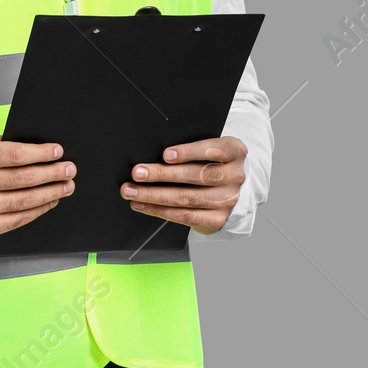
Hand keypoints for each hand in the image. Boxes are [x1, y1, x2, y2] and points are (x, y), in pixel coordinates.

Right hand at [0, 132, 75, 240]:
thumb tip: (32, 145)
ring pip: (26, 199)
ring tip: (66, 186)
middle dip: (52, 173)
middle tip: (69, 169)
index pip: (15, 154)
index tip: (57, 151)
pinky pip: (20, 218)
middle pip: (24, 178)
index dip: (40, 153)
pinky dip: (39, 209)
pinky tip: (50, 201)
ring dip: (51, 192)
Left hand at [121, 136, 247, 234]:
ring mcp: (227, 200)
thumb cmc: (212, 162)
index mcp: (235, 152)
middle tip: (138, 172)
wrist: (232, 189)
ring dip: (154, 195)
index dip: (190, 152)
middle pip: (196, 175)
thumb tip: (153, 150)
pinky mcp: (216, 219)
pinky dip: (159, 210)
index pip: (215, 149)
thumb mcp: (210, 148)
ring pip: (187, 198)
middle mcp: (234, 176)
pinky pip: (184, 216)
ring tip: (131, 191)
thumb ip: (191, 148)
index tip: (166, 154)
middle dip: (163, 174)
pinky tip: (142, 204)